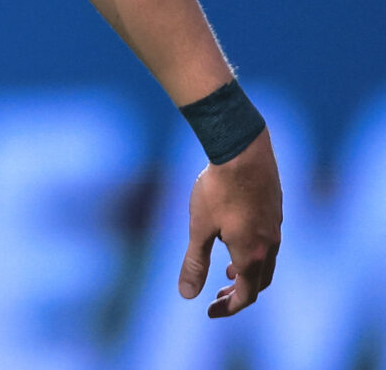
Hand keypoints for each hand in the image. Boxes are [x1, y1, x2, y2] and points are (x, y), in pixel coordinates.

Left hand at [180, 127, 281, 316]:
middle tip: (216, 296)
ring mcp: (275, 227)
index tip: (210, 312)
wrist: (243, 150)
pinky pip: (267, 242)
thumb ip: (195, 262)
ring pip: (265, 261)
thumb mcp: (199, 228)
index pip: (247, 295)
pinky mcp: (274, 210)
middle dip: (237, 293)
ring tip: (225, 271)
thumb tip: (187, 294)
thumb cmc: (217, 189)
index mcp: (252, 254)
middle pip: (259, 281)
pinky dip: (252, 252)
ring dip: (246, 272)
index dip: (229, 308)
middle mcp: (270, 245)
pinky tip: (233, 238)